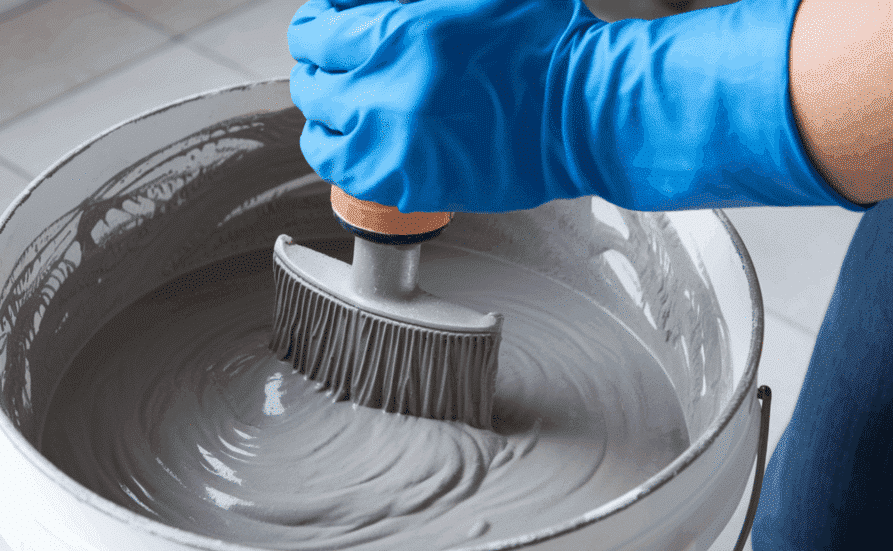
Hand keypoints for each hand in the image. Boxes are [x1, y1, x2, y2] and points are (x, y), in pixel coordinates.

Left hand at [289, 0, 866, 213]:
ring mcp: (393, 148)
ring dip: (327, 118)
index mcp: (398, 38)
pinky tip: (363, 146)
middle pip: (311, 85)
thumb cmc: (549, 50)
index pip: (316, 33)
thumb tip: (374, 9)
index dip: (319, 27)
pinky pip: (348, 177)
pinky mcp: (409, 186)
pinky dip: (347, 159)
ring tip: (344, 112)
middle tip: (335, 69)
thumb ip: (414, 0)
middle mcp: (385, 95)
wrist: (585, 115)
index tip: (327, 30)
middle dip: (320, 70)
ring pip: (320, 136)